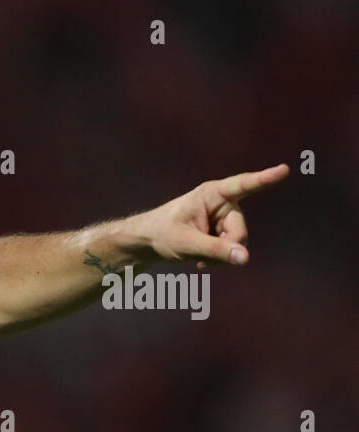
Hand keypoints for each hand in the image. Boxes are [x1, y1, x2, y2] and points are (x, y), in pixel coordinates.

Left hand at [136, 163, 288, 268]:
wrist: (149, 242)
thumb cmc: (162, 235)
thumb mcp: (186, 244)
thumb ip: (215, 250)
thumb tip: (245, 257)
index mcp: (211, 194)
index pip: (242, 185)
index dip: (264, 178)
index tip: (284, 170)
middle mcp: (222, 203)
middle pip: (239, 231)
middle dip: (225, 248)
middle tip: (201, 259)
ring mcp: (224, 218)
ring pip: (237, 243)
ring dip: (220, 255)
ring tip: (197, 256)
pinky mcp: (223, 231)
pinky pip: (232, 249)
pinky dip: (218, 258)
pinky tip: (201, 261)